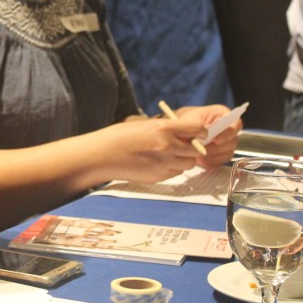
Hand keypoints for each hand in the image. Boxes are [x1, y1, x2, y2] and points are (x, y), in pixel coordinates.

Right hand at [89, 116, 206, 183]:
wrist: (102, 156)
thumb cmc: (119, 137)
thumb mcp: (145, 125)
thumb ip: (166, 129)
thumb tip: (184, 134)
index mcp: (163, 129)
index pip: (197, 130)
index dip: (201, 133)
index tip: (199, 134)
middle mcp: (167, 147)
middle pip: (196, 151)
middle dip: (193, 149)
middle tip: (184, 146)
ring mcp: (163, 164)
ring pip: (188, 165)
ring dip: (183, 160)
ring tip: (168, 155)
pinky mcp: (158, 177)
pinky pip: (175, 173)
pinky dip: (171, 168)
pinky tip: (157, 163)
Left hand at [175, 104, 241, 166]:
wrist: (182, 127)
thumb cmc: (188, 119)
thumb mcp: (191, 119)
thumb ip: (199, 127)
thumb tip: (205, 138)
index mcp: (224, 115)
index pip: (236, 124)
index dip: (228, 133)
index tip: (215, 140)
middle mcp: (229, 130)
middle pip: (232, 141)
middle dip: (217, 148)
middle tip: (203, 151)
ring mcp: (227, 143)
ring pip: (228, 153)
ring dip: (214, 157)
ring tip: (199, 157)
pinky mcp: (221, 154)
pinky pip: (221, 161)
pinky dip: (211, 163)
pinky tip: (200, 162)